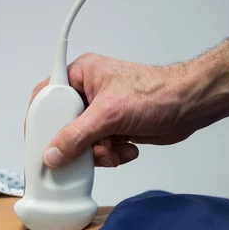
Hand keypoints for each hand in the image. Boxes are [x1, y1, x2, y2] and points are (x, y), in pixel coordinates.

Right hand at [30, 53, 195, 167]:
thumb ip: (77, 136)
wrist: (189, 106)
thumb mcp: (109, 114)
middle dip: (79, 144)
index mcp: (81, 75)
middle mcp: (88, 94)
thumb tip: (53, 153)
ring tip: (115, 146)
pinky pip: (99, 150)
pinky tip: (127, 147)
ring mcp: (101, 114)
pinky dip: (112, 154)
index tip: (39, 142)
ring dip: (99, 152)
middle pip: (64, 127)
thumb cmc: (157, 93)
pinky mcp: (113, 129)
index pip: (47, 97)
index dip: (40, 121)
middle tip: (89, 147)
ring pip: (82, 143)